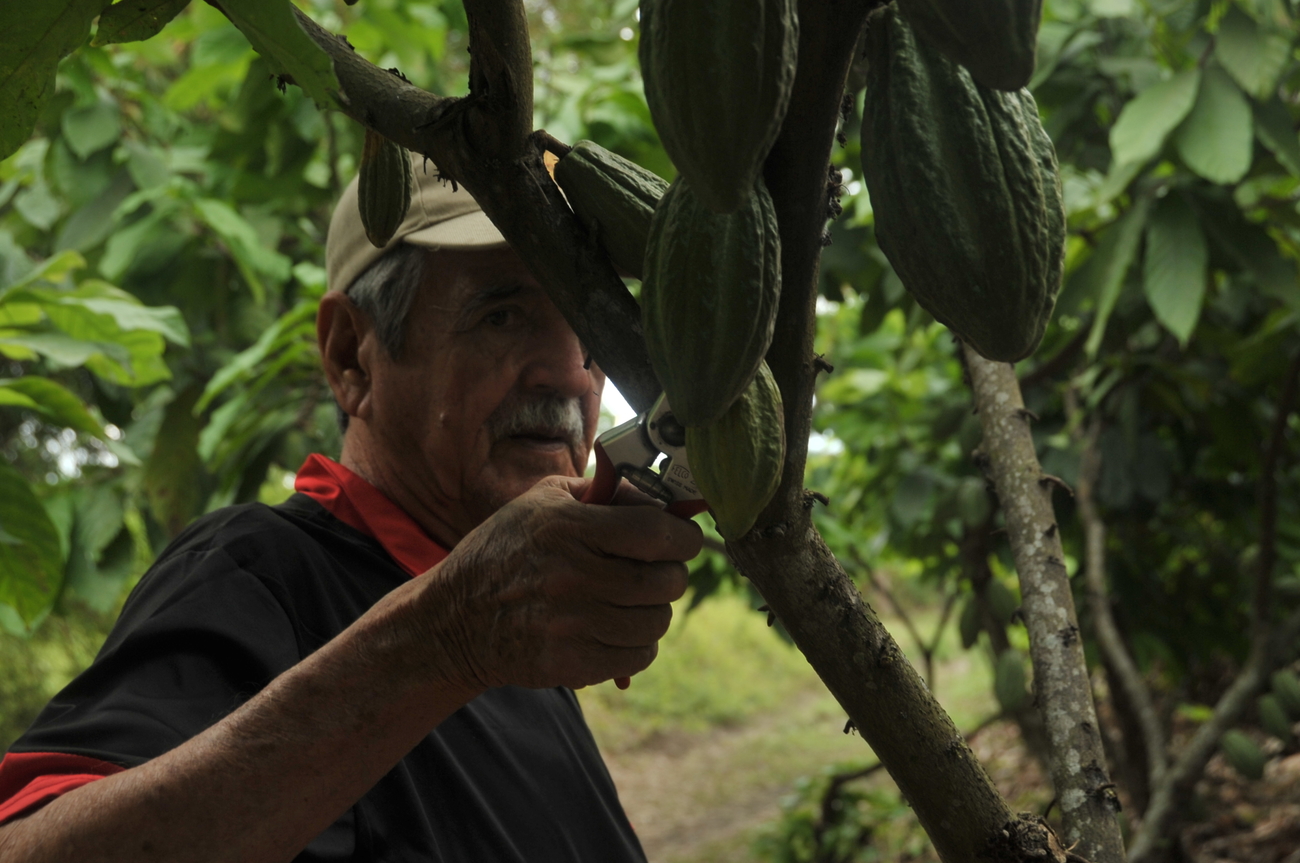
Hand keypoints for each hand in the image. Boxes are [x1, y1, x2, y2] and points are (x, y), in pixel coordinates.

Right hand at [417, 475, 701, 690]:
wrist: (454, 621)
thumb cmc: (505, 551)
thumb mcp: (541, 501)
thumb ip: (601, 490)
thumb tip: (661, 497)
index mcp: (568, 528)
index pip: (657, 533)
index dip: (683, 537)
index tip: (683, 539)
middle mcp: (573, 576)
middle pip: (665, 581)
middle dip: (672, 574)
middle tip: (658, 571)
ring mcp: (572, 624)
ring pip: (656, 621)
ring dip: (654, 611)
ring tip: (633, 602)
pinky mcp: (571, 664)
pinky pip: (638, 657)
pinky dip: (638, 644)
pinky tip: (618, 630)